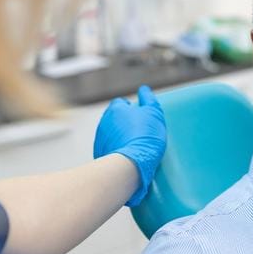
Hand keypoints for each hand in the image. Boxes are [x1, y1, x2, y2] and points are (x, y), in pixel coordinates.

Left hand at [93, 85, 166, 205]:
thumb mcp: (153, 114)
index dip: (131, 109)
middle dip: (124, 122)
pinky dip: (116, 148)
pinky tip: (127, 155)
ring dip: (120, 136)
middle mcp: (104, 121)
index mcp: (116, 109)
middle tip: (139, 131)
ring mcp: (100, 138)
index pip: (121, 103)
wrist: (129, 164)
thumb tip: (144, 89)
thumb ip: (148, 99)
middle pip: (115, 118)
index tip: (141, 117)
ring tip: (134, 145)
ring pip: (111, 133)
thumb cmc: (144, 137)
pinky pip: (109, 147)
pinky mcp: (99, 153)